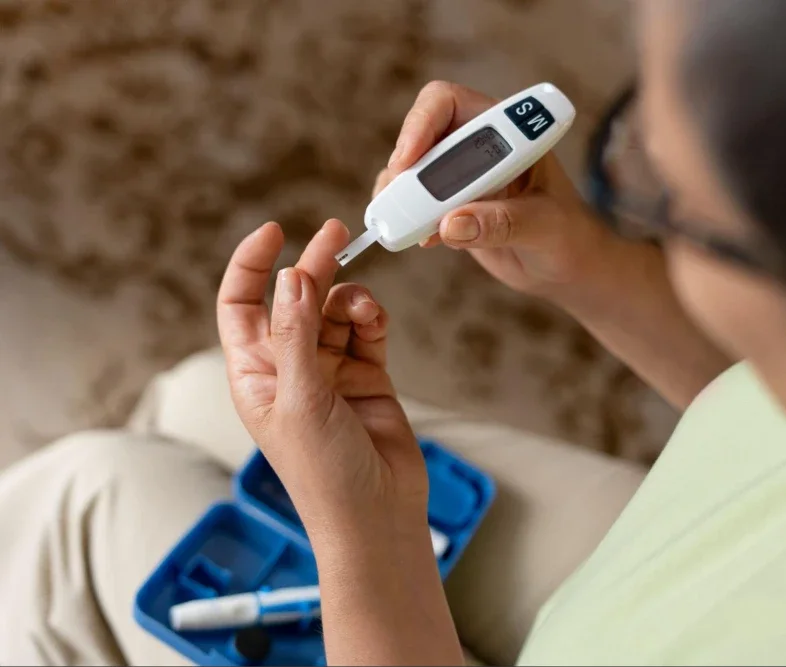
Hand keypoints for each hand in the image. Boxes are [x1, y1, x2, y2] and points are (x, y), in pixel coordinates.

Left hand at [216, 219, 427, 534]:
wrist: (376, 515)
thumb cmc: (324, 474)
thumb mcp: (300, 401)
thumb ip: (296, 336)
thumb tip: (291, 278)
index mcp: (256, 374)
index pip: (241, 305)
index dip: (251, 266)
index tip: (275, 232)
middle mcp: (290, 368)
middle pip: (296, 300)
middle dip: (314, 266)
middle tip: (336, 233)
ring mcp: (330, 372)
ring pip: (336, 311)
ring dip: (351, 300)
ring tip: (365, 309)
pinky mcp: (368, 376)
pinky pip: (367, 331)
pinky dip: (372, 318)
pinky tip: (377, 320)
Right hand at [375, 81, 615, 302]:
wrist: (565, 266)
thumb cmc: (568, 233)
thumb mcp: (544, 226)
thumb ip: (502, 222)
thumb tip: (451, 224)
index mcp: (504, 129)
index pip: (448, 103)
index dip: (421, 123)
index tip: (409, 160)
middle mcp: (476, 146)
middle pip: (418, 136)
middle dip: (404, 167)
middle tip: (400, 202)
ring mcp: (458, 177)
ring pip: (408, 171)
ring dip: (398, 196)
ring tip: (405, 226)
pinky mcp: (448, 208)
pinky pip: (411, 205)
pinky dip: (405, 221)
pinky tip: (421, 240)